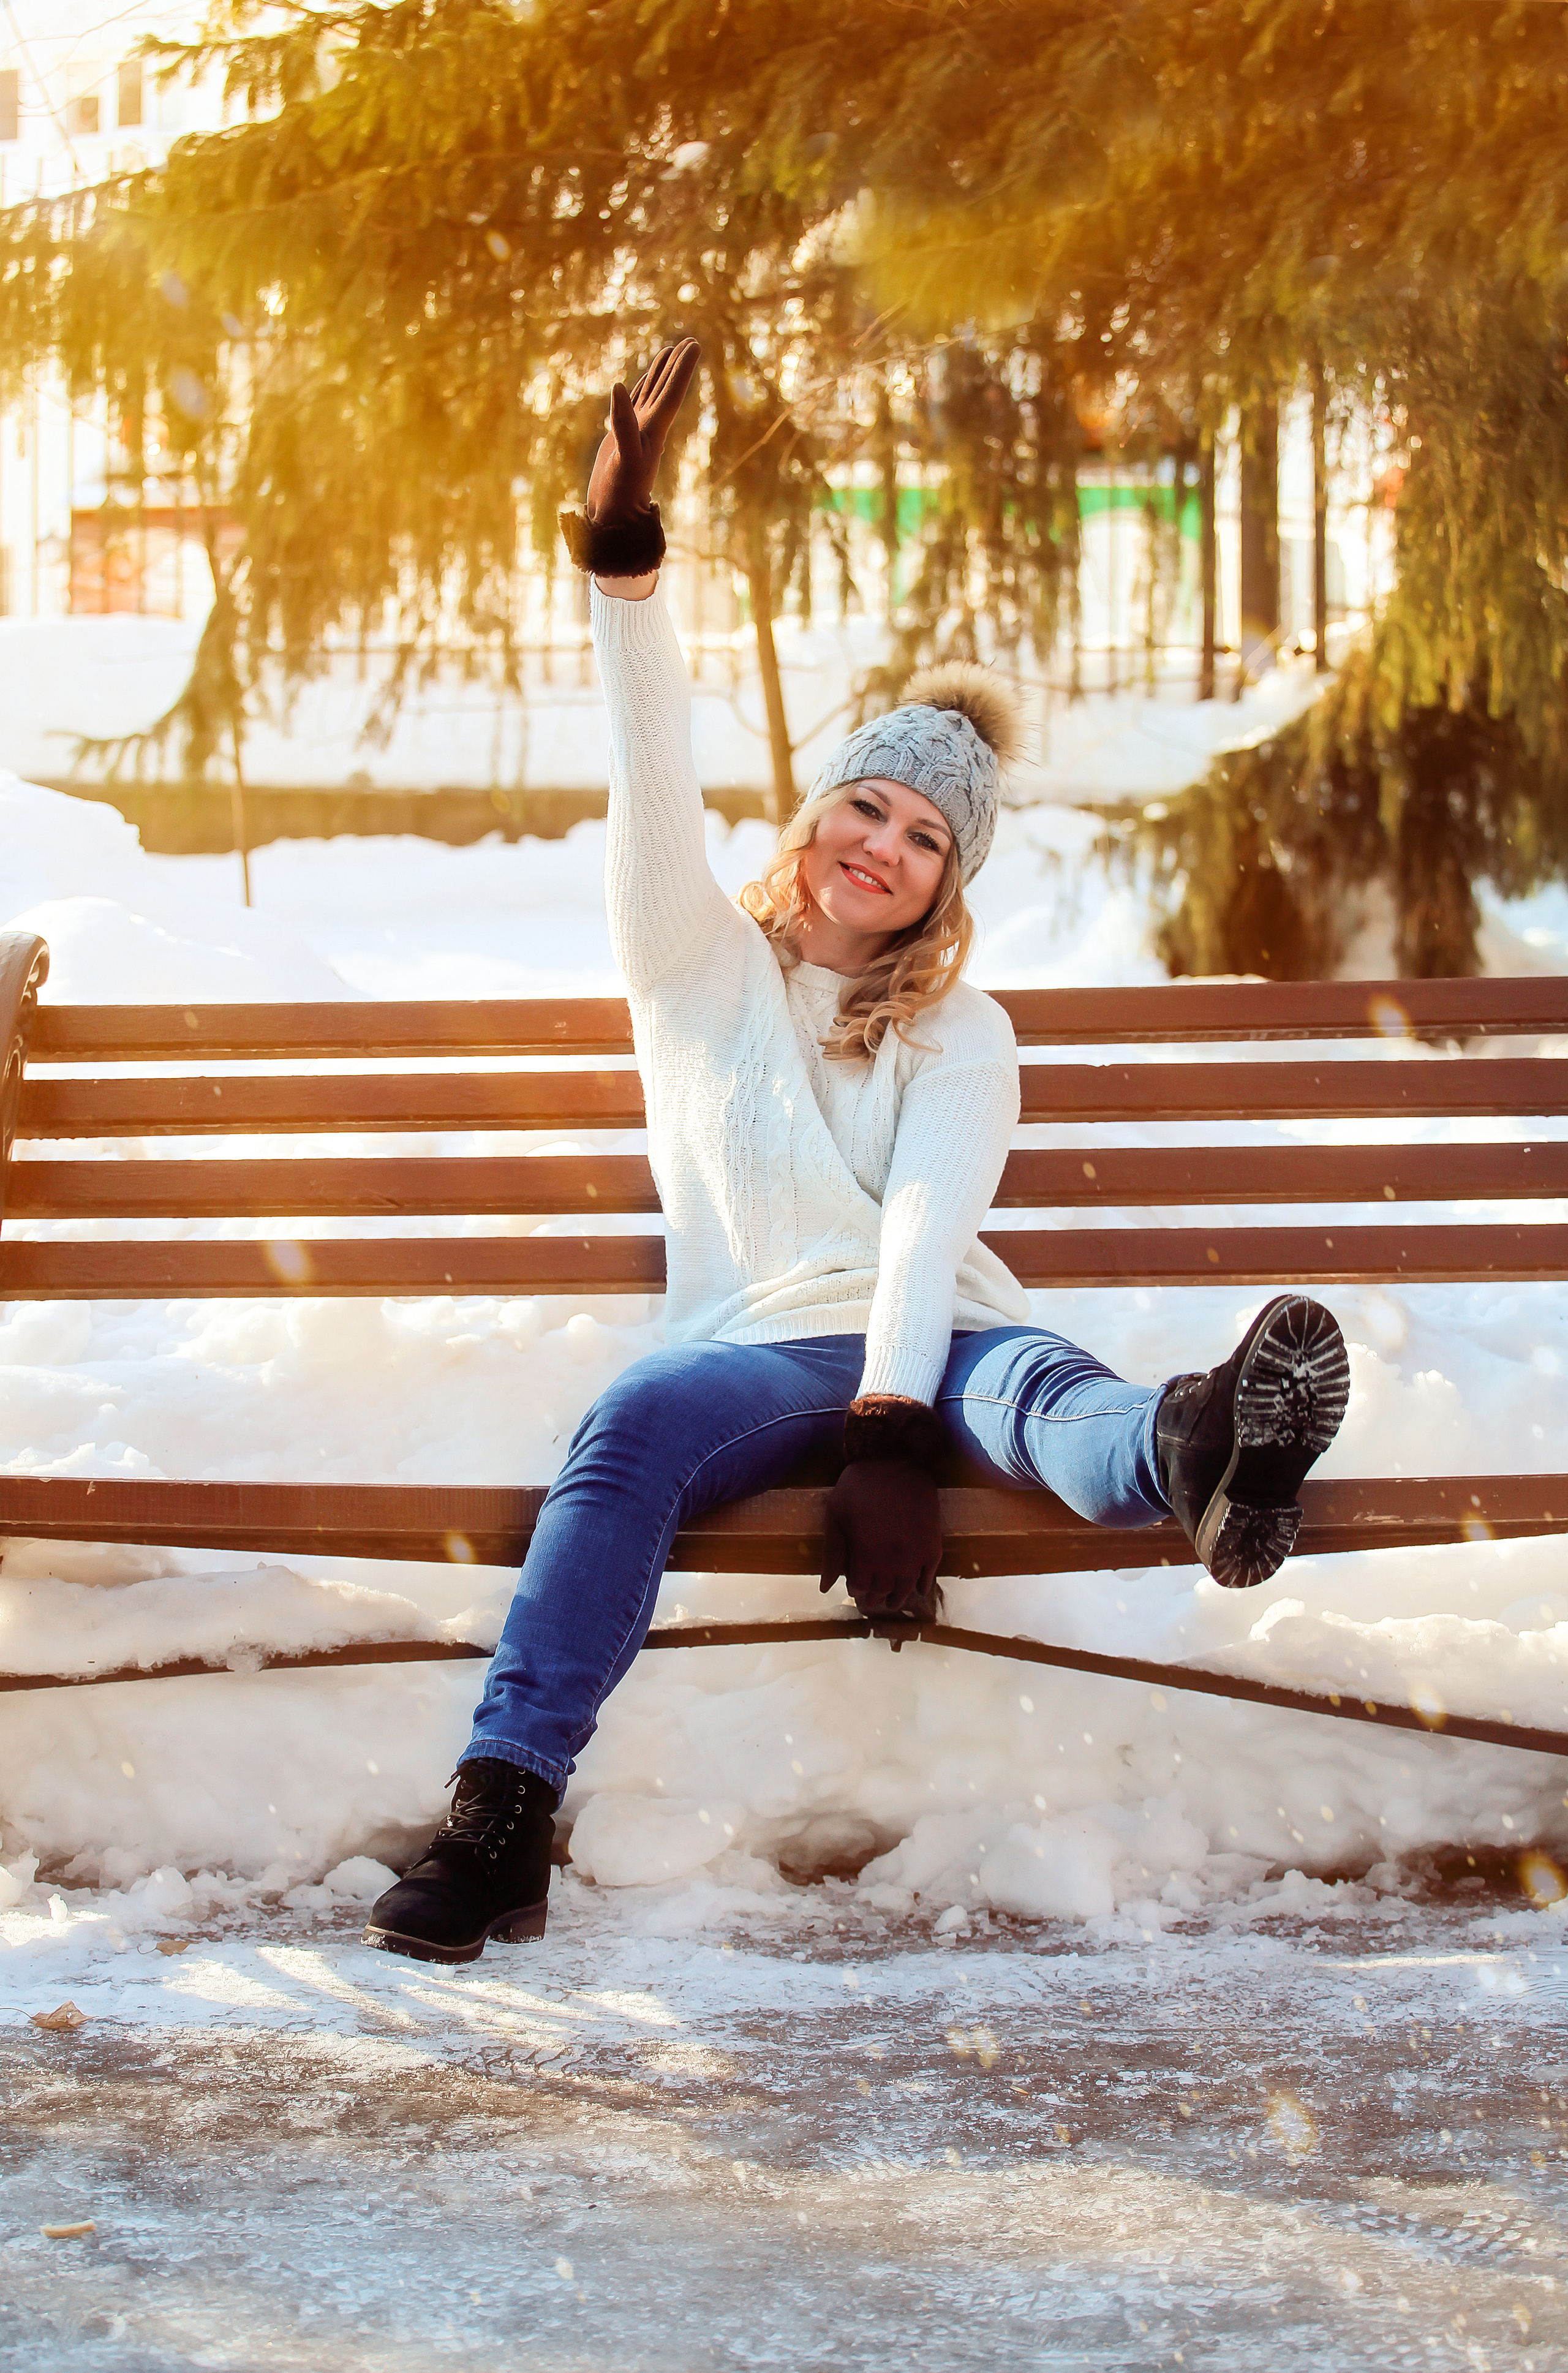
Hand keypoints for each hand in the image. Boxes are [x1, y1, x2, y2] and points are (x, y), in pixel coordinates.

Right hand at [587, 338, 700, 523]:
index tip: (694, 344)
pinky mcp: (622, 437)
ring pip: (651, 394)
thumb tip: (618, 386)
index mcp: (654, 430)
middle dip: (677, 365)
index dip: (683, 369)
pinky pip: (633, 406)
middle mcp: (649, 428)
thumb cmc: (622, 492)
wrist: (614, 517)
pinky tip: (641, 382)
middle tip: (690, 341)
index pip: (672, 393)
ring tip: (669, 351)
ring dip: (661, 373)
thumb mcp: (624, 457)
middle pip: (666, 389)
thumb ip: (623, 424)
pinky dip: (638, 389)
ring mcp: (636, 432)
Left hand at [818, 1458, 942, 1620]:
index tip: (854, 1585)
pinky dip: (923, 1585)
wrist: (896, 1460)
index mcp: (864, 1557)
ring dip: (897, 1597)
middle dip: (874, 1596)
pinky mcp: (932, 1544)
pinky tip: (918, 1589)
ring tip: (892, 1600)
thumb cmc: (859, 1485)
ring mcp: (914, 1555)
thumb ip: (831, 1553)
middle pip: (882, 1592)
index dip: (855, 1589)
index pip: (859, 1588)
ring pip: (905, 1589)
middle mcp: (891, 1562)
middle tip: (871, 1596)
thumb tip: (825, 1588)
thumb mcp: (836, 1514)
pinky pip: (930, 1575)